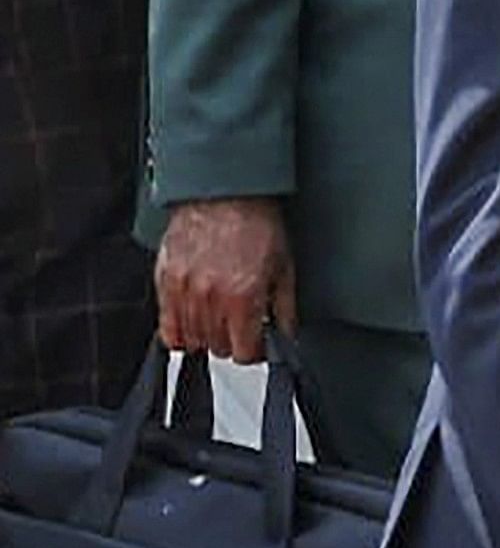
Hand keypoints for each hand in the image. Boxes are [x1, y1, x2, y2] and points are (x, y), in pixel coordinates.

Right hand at [155, 197, 292, 362]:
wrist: (223, 194)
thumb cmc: (256, 225)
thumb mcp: (284, 267)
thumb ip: (285, 308)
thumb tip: (286, 337)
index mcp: (244, 296)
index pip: (245, 353)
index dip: (255, 351)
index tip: (257, 342)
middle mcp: (211, 297)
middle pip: (218, 348)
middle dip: (233, 340)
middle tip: (241, 323)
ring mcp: (184, 290)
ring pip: (193, 340)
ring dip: (208, 334)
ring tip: (220, 315)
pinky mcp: (164, 281)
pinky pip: (167, 326)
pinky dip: (180, 329)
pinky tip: (195, 318)